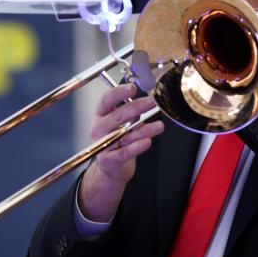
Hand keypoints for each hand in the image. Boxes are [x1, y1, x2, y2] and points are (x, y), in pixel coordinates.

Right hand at [77, 83, 163, 221]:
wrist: (111, 169)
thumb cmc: (118, 141)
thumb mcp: (122, 123)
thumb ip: (132, 110)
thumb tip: (150, 96)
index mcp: (100, 115)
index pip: (106, 99)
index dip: (119, 92)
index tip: (133, 87)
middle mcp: (98, 128)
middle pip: (117, 115)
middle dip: (136, 107)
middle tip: (152, 102)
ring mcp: (101, 144)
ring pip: (124, 134)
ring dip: (144, 128)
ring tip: (159, 125)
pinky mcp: (108, 160)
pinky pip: (124, 152)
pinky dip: (136, 147)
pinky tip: (147, 141)